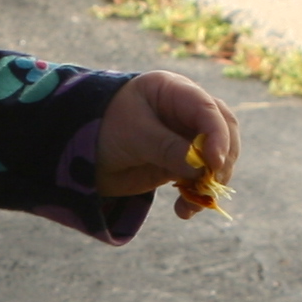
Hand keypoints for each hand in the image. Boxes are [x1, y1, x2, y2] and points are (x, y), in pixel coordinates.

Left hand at [96, 71, 239, 214]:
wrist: (77, 153)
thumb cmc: (101, 128)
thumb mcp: (134, 135)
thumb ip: (168, 148)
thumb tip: (203, 168)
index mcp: (173, 90)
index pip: (208, 108)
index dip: (217, 135)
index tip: (214, 163)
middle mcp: (185, 111)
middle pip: (223, 131)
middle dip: (222, 160)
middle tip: (211, 184)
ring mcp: (185, 136)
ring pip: (217, 158)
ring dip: (211, 182)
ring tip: (192, 204)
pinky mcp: (180, 162)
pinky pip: (200, 178)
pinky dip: (197, 195)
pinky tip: (184, 210)